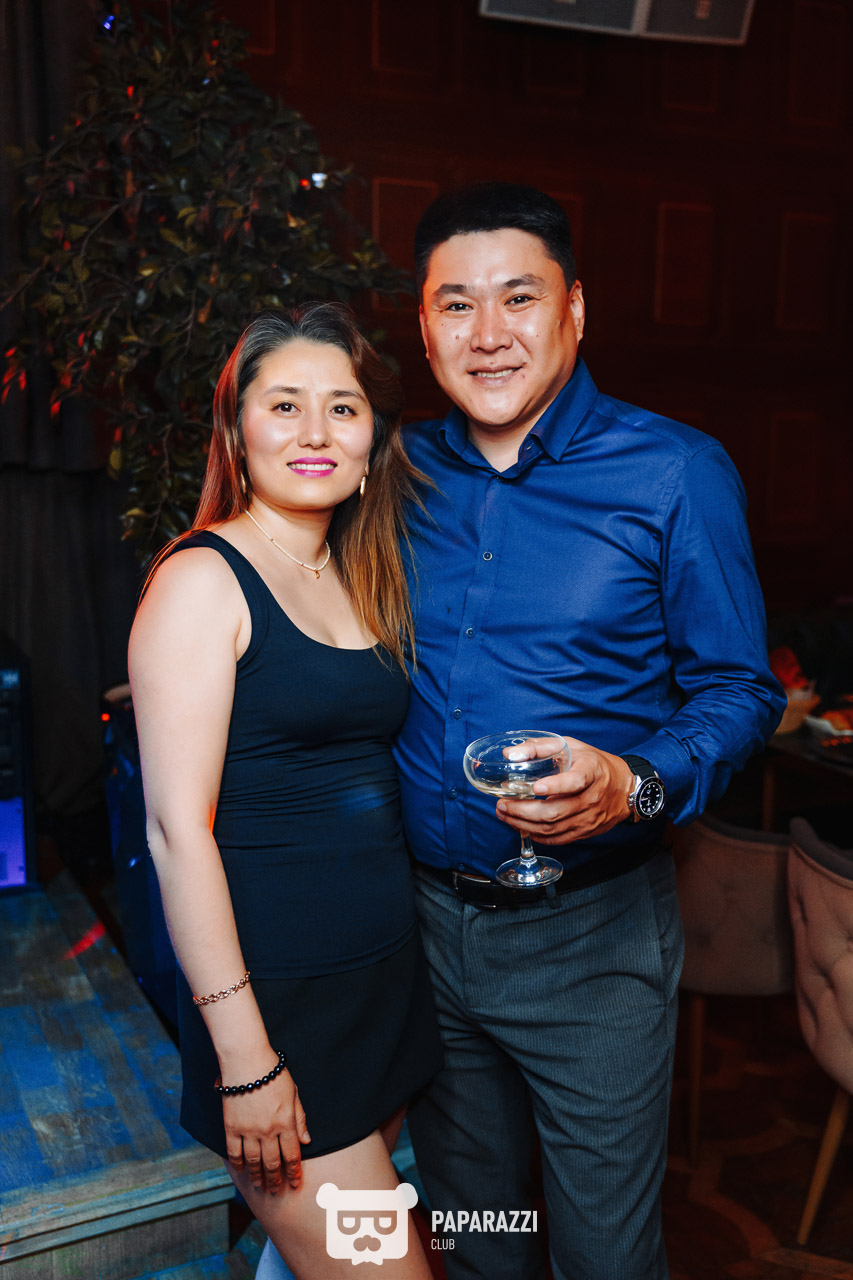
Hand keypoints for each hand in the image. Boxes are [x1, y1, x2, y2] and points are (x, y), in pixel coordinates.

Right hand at [223, 1059, 310, 1193]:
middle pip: (273, 1163)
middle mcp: (268, 1131)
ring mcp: (248, 1130)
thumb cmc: (273, 1073)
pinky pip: (234, 1152)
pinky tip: (241, 1171)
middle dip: (276, 1180)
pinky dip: (237, 1164)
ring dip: (258, 1177)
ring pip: (254, 1162)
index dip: (294, 1172)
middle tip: (277, 1191)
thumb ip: (300, 1118)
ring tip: (260, 1186)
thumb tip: (307, 1141)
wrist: (247, 1061)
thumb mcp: (293, 1093)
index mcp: (286, 1122)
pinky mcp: (231, 1127)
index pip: (292, 1155)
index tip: (296, 1184)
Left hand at [496, 736, 633, 844]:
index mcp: (591, 772)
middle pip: (555, 812)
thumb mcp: (571, 746)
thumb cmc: (594, 764)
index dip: (555, 786)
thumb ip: (539, 747)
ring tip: (504, 815)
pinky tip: (521, 827)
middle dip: (523, 811)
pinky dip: (537, 836)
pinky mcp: (586, 832)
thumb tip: (509, 754)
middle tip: (502, 805)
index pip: (574, 782)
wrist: (624, 788)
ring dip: (524, 825)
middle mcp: (592, 798)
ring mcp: (589, 818)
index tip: (535, 788)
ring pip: (553, 829)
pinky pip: (558, 839)